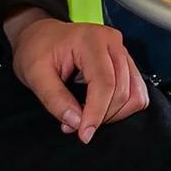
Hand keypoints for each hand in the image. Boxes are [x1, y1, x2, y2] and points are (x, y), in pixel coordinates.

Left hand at [3, 12, 149, 143]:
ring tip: (87, 116)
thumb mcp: (35, 75)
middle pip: (122, 90)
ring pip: (135, 93)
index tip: (84, 134)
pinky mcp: (125, 61)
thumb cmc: (37, 50)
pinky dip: (122, 107)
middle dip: (102, 115)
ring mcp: (122, 51)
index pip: (104, 82)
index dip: (96, 112)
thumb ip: (54, 99)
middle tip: (76, 125)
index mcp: (91, 40)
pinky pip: (136, 91)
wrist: (41, 35)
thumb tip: (76, 122)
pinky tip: (100, 108)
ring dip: (114, 113)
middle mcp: (113, 42)